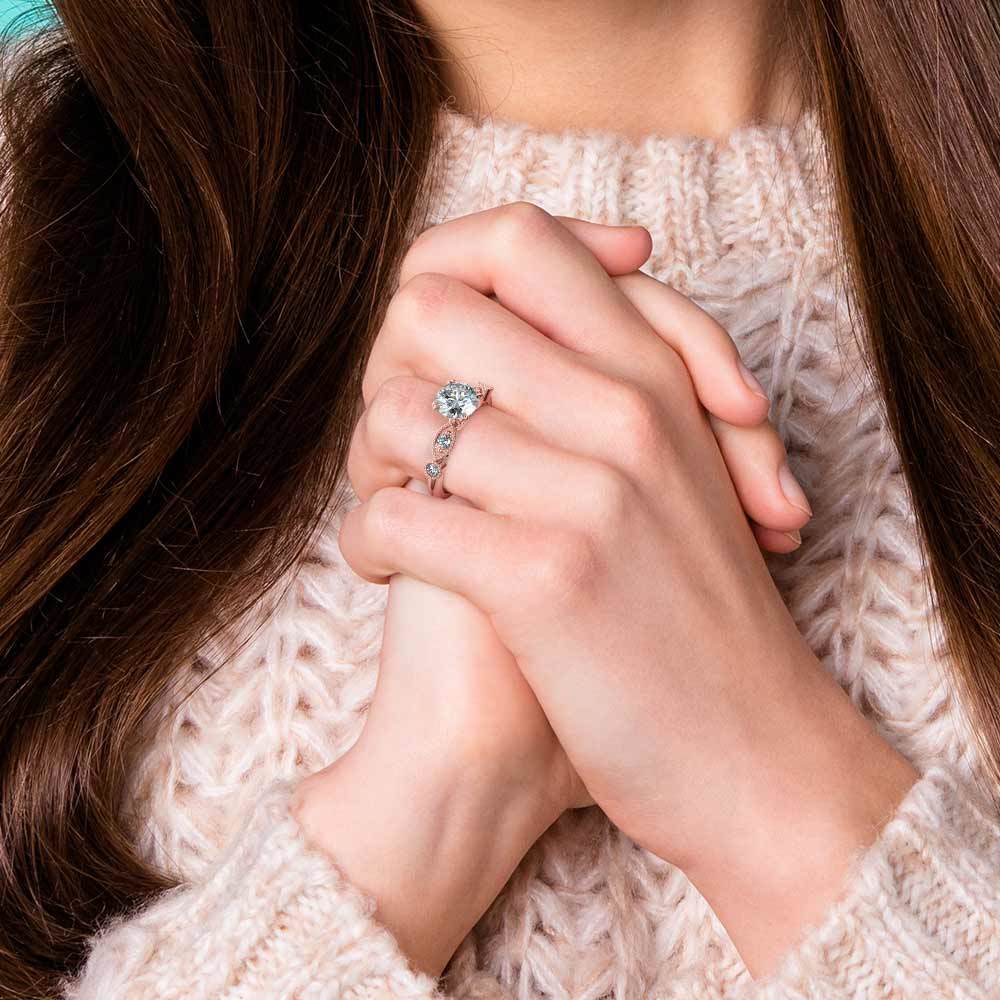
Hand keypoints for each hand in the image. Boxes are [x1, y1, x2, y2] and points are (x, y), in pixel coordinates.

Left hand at [340, 202, 917, 973]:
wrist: (757, 755)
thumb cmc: (699, 617)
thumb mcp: (680, 477)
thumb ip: (604, 395)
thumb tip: (495, 346)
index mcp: (655, 374)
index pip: (523, 240)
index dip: (455, 272)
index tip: (448, 351)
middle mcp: (624, 409)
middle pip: (434, 307)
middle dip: (390, 370)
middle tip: (399, 443)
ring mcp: (587, 489)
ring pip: (397, 412)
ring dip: (368, 467)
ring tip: (395, 519)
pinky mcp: (545, 576)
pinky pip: (395, 516)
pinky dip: (369, 544)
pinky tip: (389, 575)